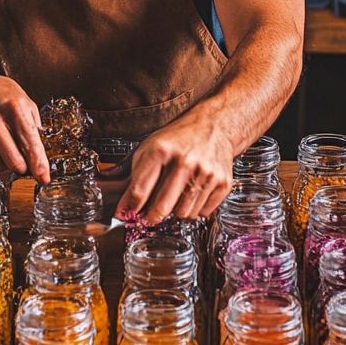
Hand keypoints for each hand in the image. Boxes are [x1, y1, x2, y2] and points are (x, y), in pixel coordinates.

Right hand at [0, 73, 49, 183]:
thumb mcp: (23, 101)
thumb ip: (33, 127)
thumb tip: (39, 157)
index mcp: (12, 106)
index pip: (29, 142)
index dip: (38, 164)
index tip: (43, 178)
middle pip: (12, 159)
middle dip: (21, 167)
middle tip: (22, 165)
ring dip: (2, 164)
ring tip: (2, 151)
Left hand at [114, 113, 233, 223]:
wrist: (213, 127)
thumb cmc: (178, 139)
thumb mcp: (150, 147)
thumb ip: (134, 174)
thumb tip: (123, 205)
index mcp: (161, 150)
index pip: (140, 190)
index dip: (129, 207)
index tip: (125, 215)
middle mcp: (184, 161)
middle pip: (162, 207)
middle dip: (151, 217)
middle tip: (149, 217)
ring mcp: (205, 173)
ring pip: (183, 214)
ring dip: (176, 211)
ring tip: (176, 196)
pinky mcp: (222, 183)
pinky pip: (202, 213)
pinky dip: (195, 209)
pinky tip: (193, 194)